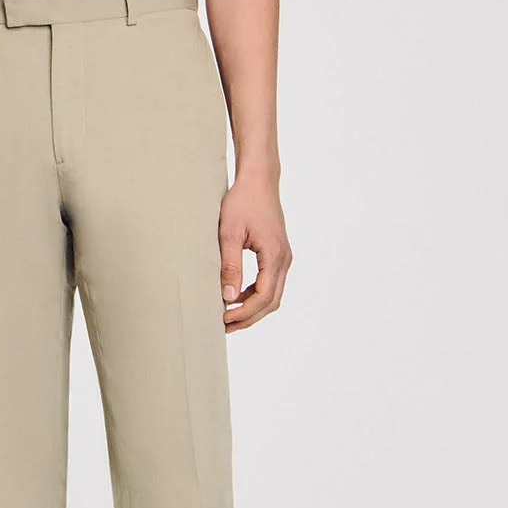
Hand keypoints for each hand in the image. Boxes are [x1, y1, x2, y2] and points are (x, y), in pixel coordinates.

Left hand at [219, 175, 290, 332]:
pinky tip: (236, 297)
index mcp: (274, 256)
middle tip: (225, 327)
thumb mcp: (229, 233)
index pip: (263, 297)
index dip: (244, 313)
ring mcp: (283, 257)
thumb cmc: (243, 201)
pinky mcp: (278, 253)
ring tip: (229, 316)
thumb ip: (230, 266)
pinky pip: (270, 283)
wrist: (258, 180)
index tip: (223, 318)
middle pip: (271, 301)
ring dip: (252, 308)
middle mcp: (284, 259)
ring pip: (272, 294)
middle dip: (249, 317)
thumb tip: (228, 296)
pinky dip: (255, 295)